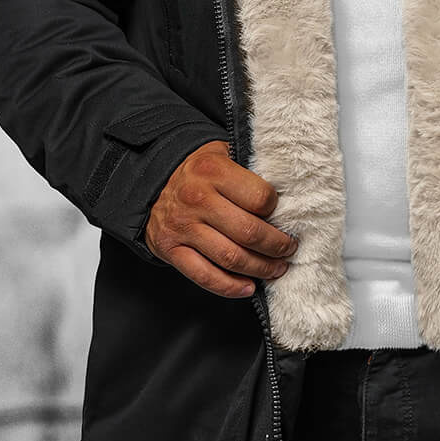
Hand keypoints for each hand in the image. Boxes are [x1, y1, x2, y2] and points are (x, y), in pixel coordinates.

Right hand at [142, 140, 299, 298]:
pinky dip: (229, 287)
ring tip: (276, 269)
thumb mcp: (222, 153)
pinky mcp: (170, 249)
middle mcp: (197, 198)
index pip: (260, 198)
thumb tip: (288, 195)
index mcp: (213, 170)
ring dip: (260, 269)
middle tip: (288, 250)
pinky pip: (204, 276)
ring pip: (231, 258)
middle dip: (277, 246)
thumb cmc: (197, 170)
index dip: (277, 211)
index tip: (283, 217)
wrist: (151, 181)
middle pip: (249, 232)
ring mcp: (183, 226)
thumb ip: (249, 169)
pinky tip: (248, 287)